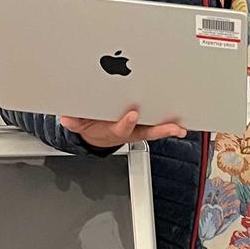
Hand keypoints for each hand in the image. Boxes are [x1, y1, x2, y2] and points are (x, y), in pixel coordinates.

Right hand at [60, 109, 186, 148]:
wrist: (99, 134)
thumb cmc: (93, 126)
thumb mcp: (81, 125)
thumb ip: (75, 122)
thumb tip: (66, 118)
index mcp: (115, 130)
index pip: (122, 127)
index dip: (127, 122)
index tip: (132, 114)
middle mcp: (131, 131)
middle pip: (147, 131)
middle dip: (161, 129)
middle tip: (173, 127)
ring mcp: (140, 129)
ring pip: (157, 129)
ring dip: (170, 128)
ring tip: (183, 127)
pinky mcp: (147, 124)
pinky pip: (161, 123)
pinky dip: (172, 124)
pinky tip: (183, 121)